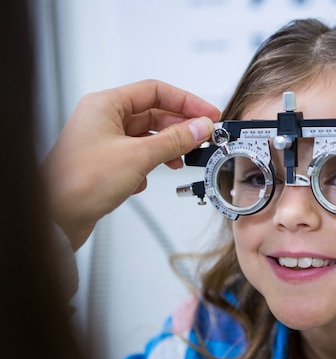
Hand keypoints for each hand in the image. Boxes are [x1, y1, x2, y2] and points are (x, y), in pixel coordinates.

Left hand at [43, 79, 220, 249]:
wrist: (55, 217)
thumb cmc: (80, 182)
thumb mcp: (138, 156)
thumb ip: (175, 140)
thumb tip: (200, 127)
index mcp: (105, 105)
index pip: (155, 91)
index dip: (186, 102)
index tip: (208, 115)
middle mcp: (103, 119)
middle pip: (153, 113)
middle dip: (179, 127)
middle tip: (202, 138)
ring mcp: (105, 141)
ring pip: (147, 136)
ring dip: (167, 148)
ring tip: (181, 160)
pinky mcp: (107, 163)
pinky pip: (138, 156)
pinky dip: (150, 165)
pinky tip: (147, 180)